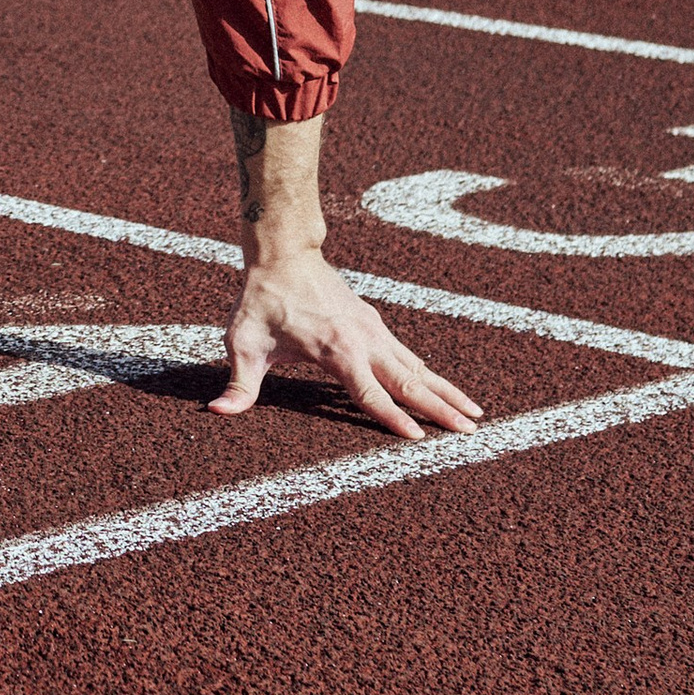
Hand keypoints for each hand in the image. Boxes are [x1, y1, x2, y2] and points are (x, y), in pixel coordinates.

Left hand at [211, 251, 483, 443]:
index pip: (368, 393)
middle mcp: (363, 340)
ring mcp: (373, 331)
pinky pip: (408, 356)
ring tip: (475, 417)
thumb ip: (238, 382)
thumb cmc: (262, 301)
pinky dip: (430, 375)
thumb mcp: (243, 341)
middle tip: (471, 433)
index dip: (392, 418)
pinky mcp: (374, 325)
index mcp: (336, 350)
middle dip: (441, 409)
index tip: (419, 440)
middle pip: (409, 381)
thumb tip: (217, 410)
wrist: (284, 254)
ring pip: (417, 368)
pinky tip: (445, 390)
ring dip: (446, 392)